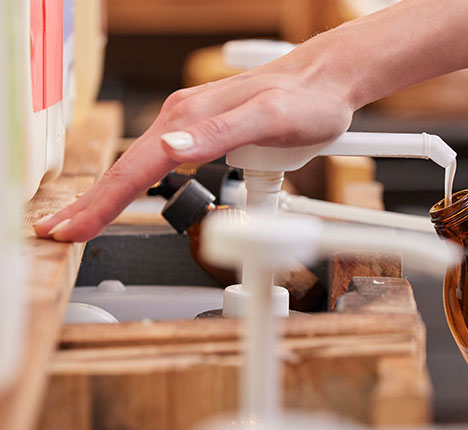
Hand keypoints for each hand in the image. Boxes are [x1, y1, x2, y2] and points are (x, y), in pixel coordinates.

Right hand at [34, 48, 354, 241]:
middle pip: (128, 167)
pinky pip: (159, 161)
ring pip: (140, 165)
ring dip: (108, 194)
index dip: (102, 202)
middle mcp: (185, 119)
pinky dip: (134, 182)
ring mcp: (193, 125)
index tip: (73, 227)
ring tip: (84, 219)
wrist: (328, 81)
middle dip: (91, 202)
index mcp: (191, 117)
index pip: (136, 167)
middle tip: (59, 231)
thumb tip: (169, 146)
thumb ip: (221, 132)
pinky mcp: (206, 132)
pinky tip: (127, 194)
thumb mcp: (270, 118)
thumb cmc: (307, 101)